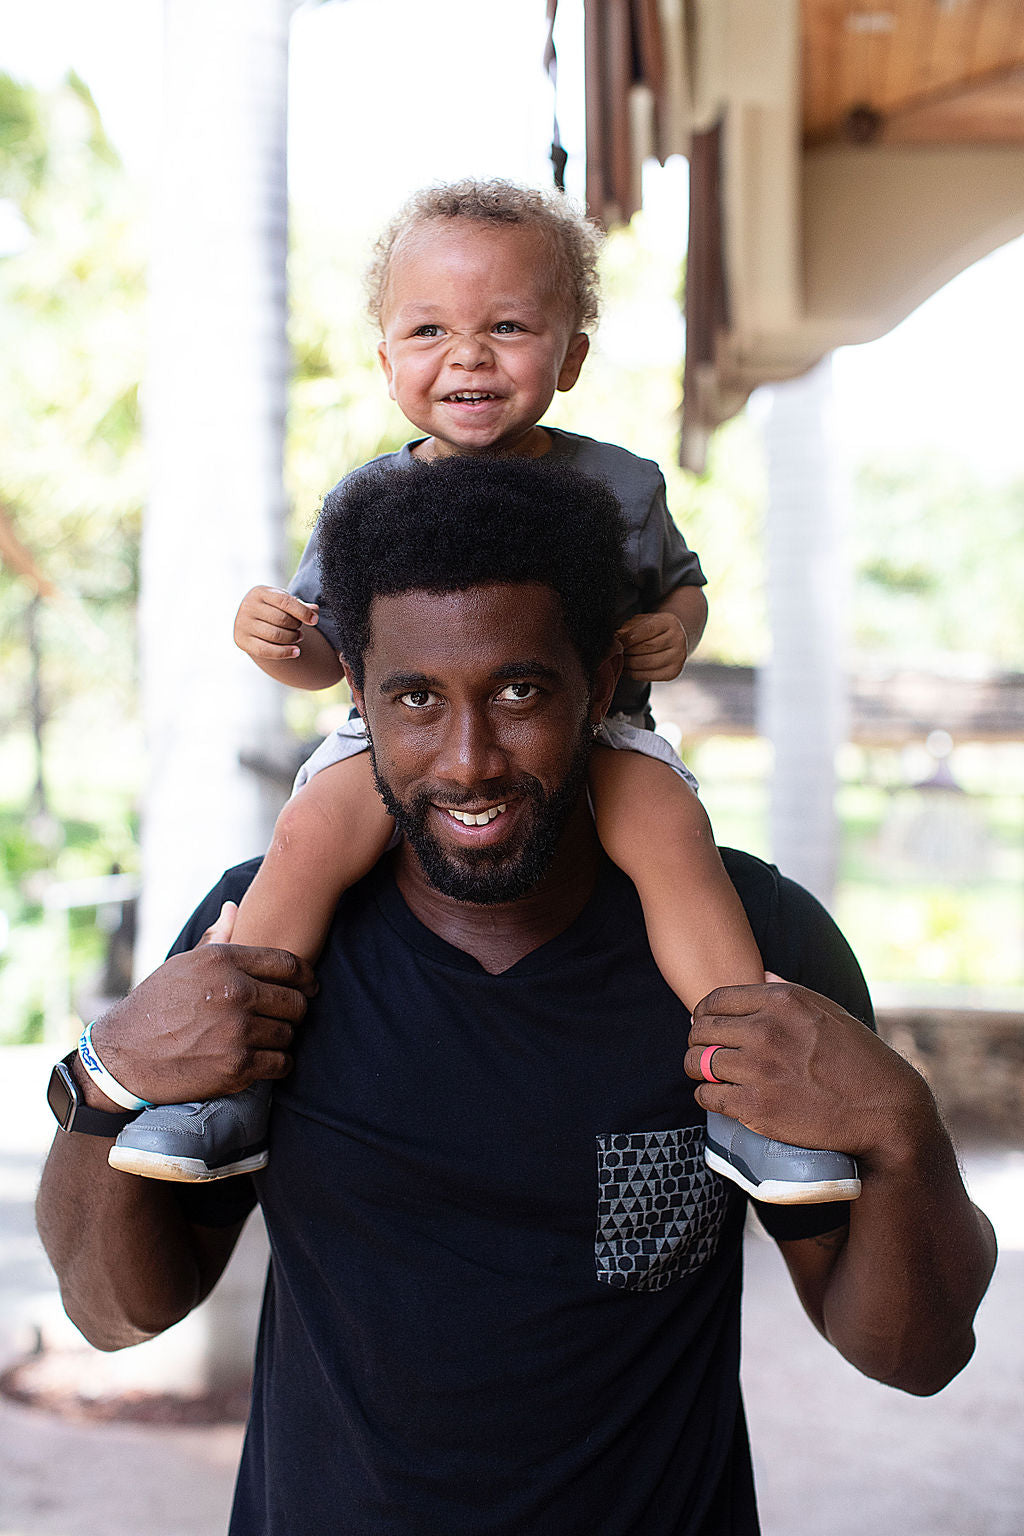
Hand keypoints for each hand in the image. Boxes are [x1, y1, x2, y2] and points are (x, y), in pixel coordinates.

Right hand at [89, 912, 318, 1106]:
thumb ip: (215, 938)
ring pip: (290, 1033)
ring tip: (266, 1038)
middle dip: (294, 1010)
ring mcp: (237, 1030)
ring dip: (282, 1038)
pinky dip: (276, 1064)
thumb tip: (233, 908)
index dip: (305, 976)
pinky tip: (263, 1060)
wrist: (122, 1058)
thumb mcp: (182, 964)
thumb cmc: (154, 1006)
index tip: (309, 985)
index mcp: (223, 960)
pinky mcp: (237, 1066)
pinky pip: (281, 1064)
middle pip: (296, 1001)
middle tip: (283, 1016)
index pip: (288, 963)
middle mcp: (234, 991)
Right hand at [234, 585, 318, 662]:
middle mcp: (248, 606)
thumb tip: (314, 610)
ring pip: (275, 635)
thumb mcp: (284, 602)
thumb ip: (300, 605)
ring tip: (298, 637)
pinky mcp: (241, 640)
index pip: (284, 601)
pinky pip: (266, 650)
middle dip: (296, 626)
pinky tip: (296, 652)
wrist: (251, 620)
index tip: (315, 620)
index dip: (302, 612)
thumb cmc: (272, 608)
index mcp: (259, 592)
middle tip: (300, 628)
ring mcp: (242, 624)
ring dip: (292, 638)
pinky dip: (284, 653)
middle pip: (281, 619)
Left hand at [615, 612, 687, 680]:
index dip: (629, 637)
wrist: (671, 641)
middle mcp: (678, 639)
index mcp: (669, 622)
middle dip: (628, 651)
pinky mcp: (673, 672)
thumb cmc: (652, 630)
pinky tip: (626, 669)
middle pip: (647, 647)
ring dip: (629, 663)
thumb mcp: (642, 622)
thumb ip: (629, 628)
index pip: (647, 630)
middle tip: (615, 653)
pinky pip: (649, 675)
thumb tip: (615, 639)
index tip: (617, 642)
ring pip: (647, 663)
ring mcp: (678, 657)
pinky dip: (633, 673)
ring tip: (619, 660)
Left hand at [685, 981, 930, 1165]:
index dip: (704, 1014)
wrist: (885, 1110)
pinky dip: (707, 1097)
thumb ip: (788, 993)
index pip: (715, 1000)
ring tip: (707, 1075)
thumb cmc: (859, 1059)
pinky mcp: (757, 1107)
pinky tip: (716, 1097)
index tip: (706, 1026)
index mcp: (783, 1001)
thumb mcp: (827, 1010)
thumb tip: (760, 976)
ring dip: (699, 1070)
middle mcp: (767, 1030)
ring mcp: (760, 1070)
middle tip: (704, 1052)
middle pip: (701, 1030)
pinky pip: (708, 1097)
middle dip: (698, 1041)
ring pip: (698, 1063)